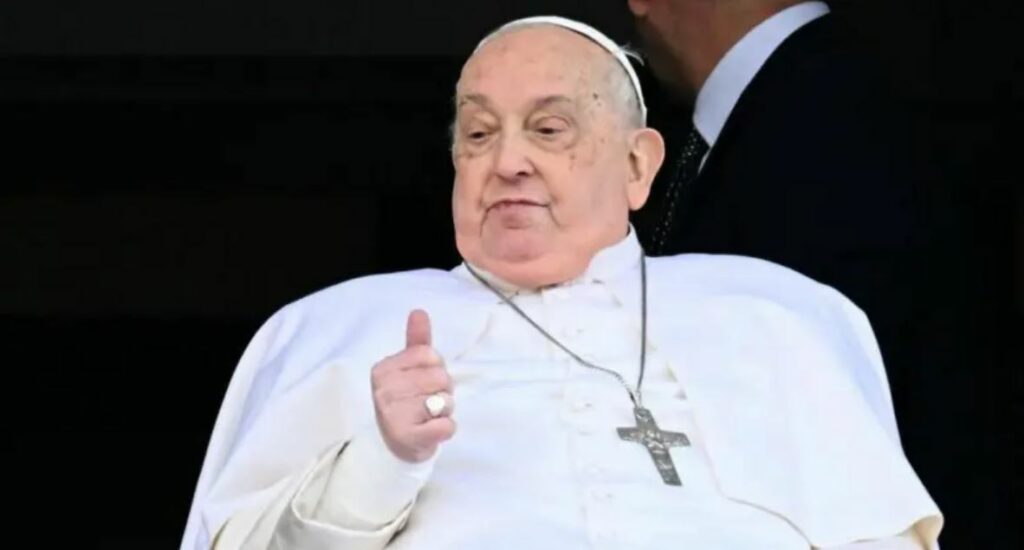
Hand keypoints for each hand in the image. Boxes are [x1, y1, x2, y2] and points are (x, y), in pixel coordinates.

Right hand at [370, 309, 455, 462]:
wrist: (396, 444)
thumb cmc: (406, 400)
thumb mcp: (409, 369)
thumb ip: (416, 341)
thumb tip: (419, 311)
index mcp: (383, 370)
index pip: (429, 354)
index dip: (436, 367)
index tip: (425, 380)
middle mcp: (384, 391)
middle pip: (440, 377)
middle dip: (443, 390)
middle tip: (429, 400)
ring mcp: (394, 416)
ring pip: (445, 401)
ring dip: (445, 410)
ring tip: (429, 416)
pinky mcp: (408, 438)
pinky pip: (446, 426)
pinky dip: (447, 428)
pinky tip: (431, 430)